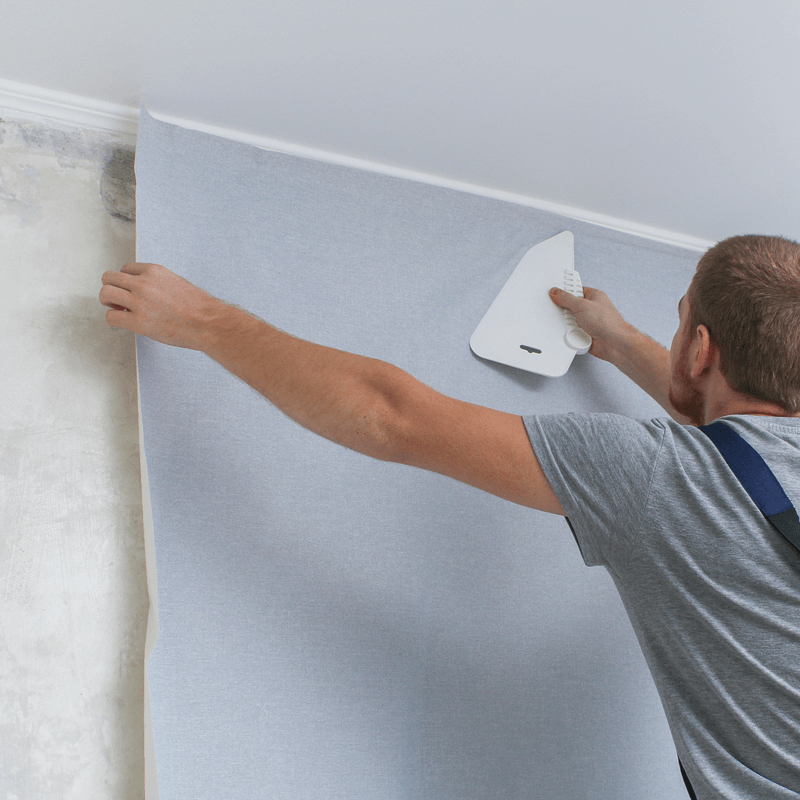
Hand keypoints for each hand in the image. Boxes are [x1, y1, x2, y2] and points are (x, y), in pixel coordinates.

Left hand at [99, 263, 219, 349]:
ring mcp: (139, 302)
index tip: (130, 291)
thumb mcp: (178, 283)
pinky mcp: (138, 322)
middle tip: (117, 300)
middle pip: (109, 278)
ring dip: (108, 302)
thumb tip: (147, 290)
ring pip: (105, 294)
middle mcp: (144, 283)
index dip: (125, 281)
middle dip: (111, 288)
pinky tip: (124, 322)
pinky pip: (111, 317)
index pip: (125, 269)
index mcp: (154, 271)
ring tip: (117, 310)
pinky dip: (114, 319)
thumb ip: (159, 282)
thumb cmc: (199, 307)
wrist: (208, 323)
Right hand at [549, 286, 630, 361]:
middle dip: (566, 311)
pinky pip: (572, 332)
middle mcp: (591, 308)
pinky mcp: (585, 333)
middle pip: (570, 306)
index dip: (565, 291)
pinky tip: (576, 334)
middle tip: (567, 312)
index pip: (576, 290)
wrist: (614, 343)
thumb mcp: (582, 305)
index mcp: (593, 296)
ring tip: (575, 325)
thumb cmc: (608, 322)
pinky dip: (572, 334)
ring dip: (570, 324)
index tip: (556, 293)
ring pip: (570, 320)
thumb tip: (557, 292)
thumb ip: (567, 298)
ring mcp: (588, 322)